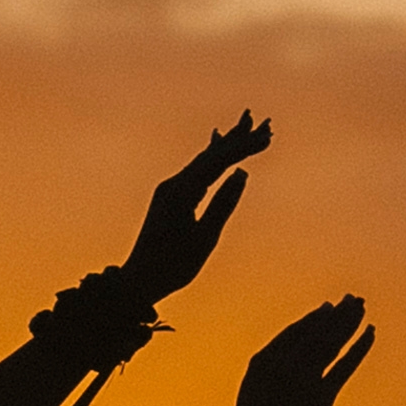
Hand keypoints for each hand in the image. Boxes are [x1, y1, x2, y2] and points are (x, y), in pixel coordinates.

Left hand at [124, 113, 271, 302]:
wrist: (138, 280)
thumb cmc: (172, 265)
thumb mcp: (204, 238)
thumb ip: (224, 204)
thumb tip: (241, 174)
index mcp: (181, 192)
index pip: (217, 162)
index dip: (243, 149)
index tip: (266, 139)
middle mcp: (173, 184)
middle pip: (211, 154)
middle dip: (238, 139)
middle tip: (265, 125)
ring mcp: (169, 189)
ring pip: (203, 160)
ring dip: (227, 144)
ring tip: (248, 127)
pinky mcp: (169, 196)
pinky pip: (195, 170)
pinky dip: (212, 157)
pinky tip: (216, 143)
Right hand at [224, 295, 373, 405]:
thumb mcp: (253, 389)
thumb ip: (272, 368)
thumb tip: (291, 356)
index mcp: (264, 360)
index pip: (296, 331)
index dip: (315, 318)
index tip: (329, 307)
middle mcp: (284, 366)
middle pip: (318, 332)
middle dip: (338, 314)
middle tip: (354, 299)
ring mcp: (303, 382)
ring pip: (331, 344)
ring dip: (349, 323)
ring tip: (362, 308)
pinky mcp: (321, 400)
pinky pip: (344, 367)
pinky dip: (360, 348)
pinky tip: (370, 332)